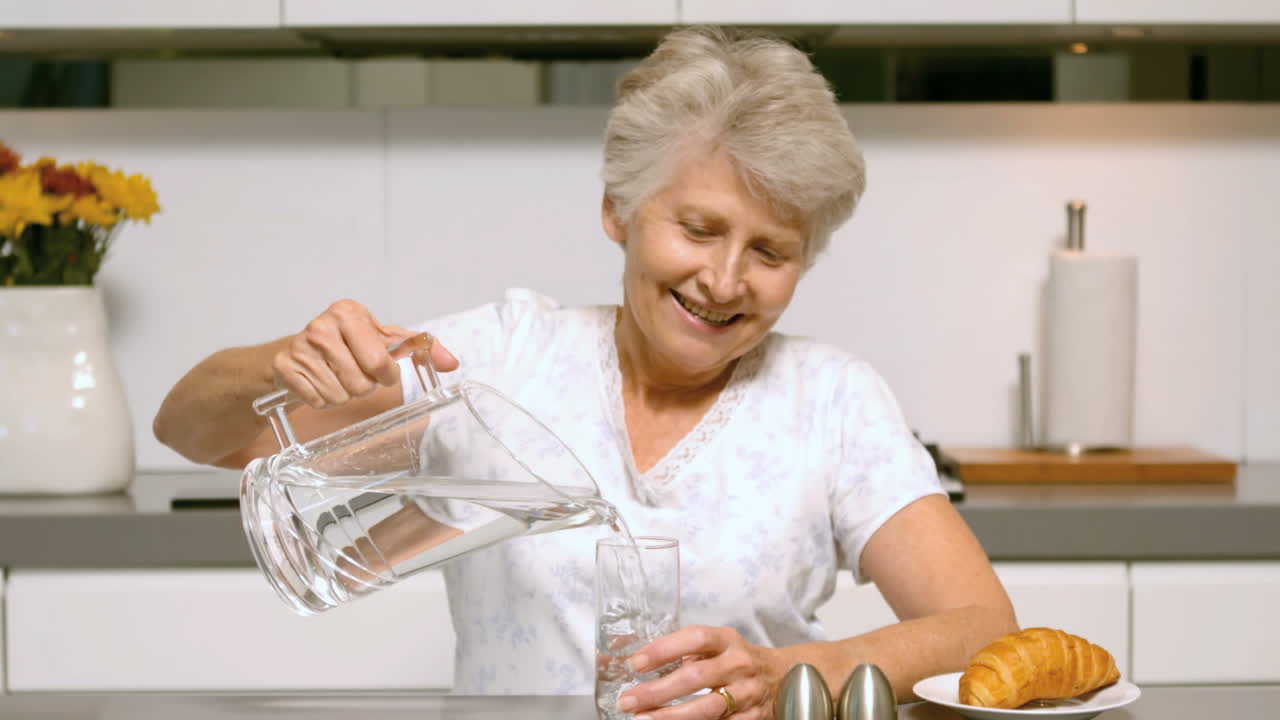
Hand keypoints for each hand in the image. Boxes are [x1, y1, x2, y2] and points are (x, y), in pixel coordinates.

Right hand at [272, 299, 457, 407]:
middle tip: (355, 373)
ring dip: (343, 394)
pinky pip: (318, 401)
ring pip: (340, 395)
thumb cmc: (346, 344)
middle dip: (364, 386)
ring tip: (335, 377)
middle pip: (361, 383)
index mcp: (349, 312)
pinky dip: (322, 400)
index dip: (385, 374)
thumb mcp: (383, 339)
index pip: (381, 362)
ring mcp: (300, 346)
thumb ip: (421, 348)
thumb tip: (451, 363)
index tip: (380, 368)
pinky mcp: (284, 367)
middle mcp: (322, 325)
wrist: (295, 351)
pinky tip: (319, 383)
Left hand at [618, 625, 787, 719]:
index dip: (664, 649)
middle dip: (657, 691)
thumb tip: (639, 661)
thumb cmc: (739, 660)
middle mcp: (739, 664)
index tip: (635, 663)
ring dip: (671, 716)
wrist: (785, 677)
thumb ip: (686, 652)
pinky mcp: (753, 719)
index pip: (694, 639)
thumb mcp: (719, 646)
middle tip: (628, 700)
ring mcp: (748, 694)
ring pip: (707, 708)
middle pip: (695, 677)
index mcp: (727, 641)